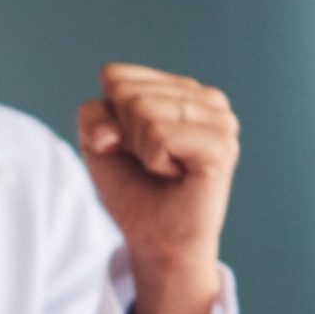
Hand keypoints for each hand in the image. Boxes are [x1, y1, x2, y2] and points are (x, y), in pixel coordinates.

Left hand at [76, 64, 238, 313]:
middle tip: (148, 161)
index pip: (115, 76)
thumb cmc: (132, 188)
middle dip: (124, 134)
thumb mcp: (97, 143)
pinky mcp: (221, 144)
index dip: (107, 117)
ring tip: (164, 167)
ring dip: (140, 149)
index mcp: (179, 88)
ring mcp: (219, 118)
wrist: (155, 237)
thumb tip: (112, 132)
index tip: (128, 146)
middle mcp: (205, 97)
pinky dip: (155, 161)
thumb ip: (92, 115)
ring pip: (143, 110)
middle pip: (126, 92)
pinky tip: (175, 173)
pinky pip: (161, 136)